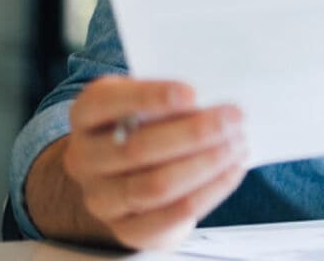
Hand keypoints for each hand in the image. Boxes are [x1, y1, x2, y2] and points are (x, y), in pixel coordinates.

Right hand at [61, 76, 246, 248]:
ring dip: (206, 163)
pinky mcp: (127, 229)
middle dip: (194, 133)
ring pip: (156, 185)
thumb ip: (172, 97)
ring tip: (238, 144)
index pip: (104, 102)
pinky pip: (171, 215)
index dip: (148, 97)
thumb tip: (216, 98)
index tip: (192, 93)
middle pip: (137, 148)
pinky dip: (209, 191)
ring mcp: (101, 198)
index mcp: (86, 115)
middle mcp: (84, 158)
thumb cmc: (147, 125)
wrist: (128, 177)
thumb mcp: (149, 102)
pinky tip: (232, 170)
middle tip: (235, 118)